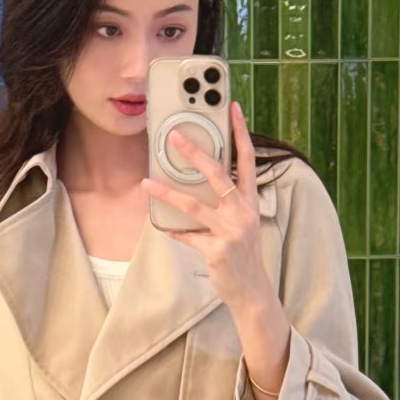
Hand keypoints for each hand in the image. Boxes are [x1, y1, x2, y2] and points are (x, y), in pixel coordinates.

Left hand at [141, 100, 271, 316]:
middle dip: (193, 152)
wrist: (252, 291)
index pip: (247, 160)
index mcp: (249, 202)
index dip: (240, 133)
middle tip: (174, 136)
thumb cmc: (244, 255)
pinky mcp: (216, 249)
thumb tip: (198, 185)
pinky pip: (188, 235)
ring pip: (192, 204)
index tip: (233, 109)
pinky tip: (164, 227)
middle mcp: (242, 212)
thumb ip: (228, 204)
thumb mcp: (243, 224)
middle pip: (216, 173)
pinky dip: (175, 231)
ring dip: (167, 193)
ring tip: (147, 183)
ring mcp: (229, 231)